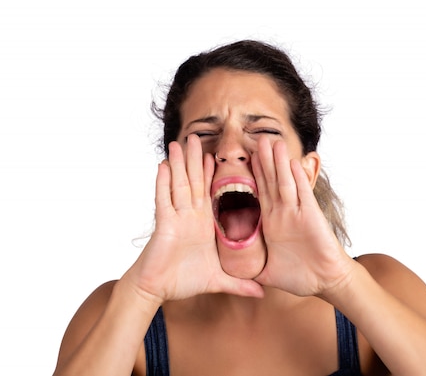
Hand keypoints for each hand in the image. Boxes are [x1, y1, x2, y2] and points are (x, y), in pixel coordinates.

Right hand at [125, 135, 263, 303]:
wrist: (157, 291)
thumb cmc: (184, 281)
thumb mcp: (219, 281)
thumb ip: (240, 284)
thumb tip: (262, 293)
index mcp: (204, 224)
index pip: (211, 194)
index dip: (215, 174)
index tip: (220, 155)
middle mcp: (190, 217)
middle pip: (195, 182)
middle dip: (197, 159)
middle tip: (197, 137)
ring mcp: (176, 218)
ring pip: (180, 185)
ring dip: (181, 163)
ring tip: (180, 142)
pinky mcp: (163, 224)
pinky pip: (163, 199)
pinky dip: (164, 182)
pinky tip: (164, 165)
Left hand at [251, 137, 354, 296]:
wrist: (325, 282)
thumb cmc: (300, 277)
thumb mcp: (266, 272)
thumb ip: (249, 269)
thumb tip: (229, 274)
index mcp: (271, 224)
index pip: (259, 194)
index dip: (251, 176)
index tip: (242, 159)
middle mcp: (283, 214)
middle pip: (271, 182)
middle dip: (264, 161)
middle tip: (256, 139)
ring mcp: (297, 213)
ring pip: (285, 183)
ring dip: (279, 162)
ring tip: (273, 142)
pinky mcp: (311, 216)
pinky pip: (303, 194)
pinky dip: (297, 178)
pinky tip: (292, 162)